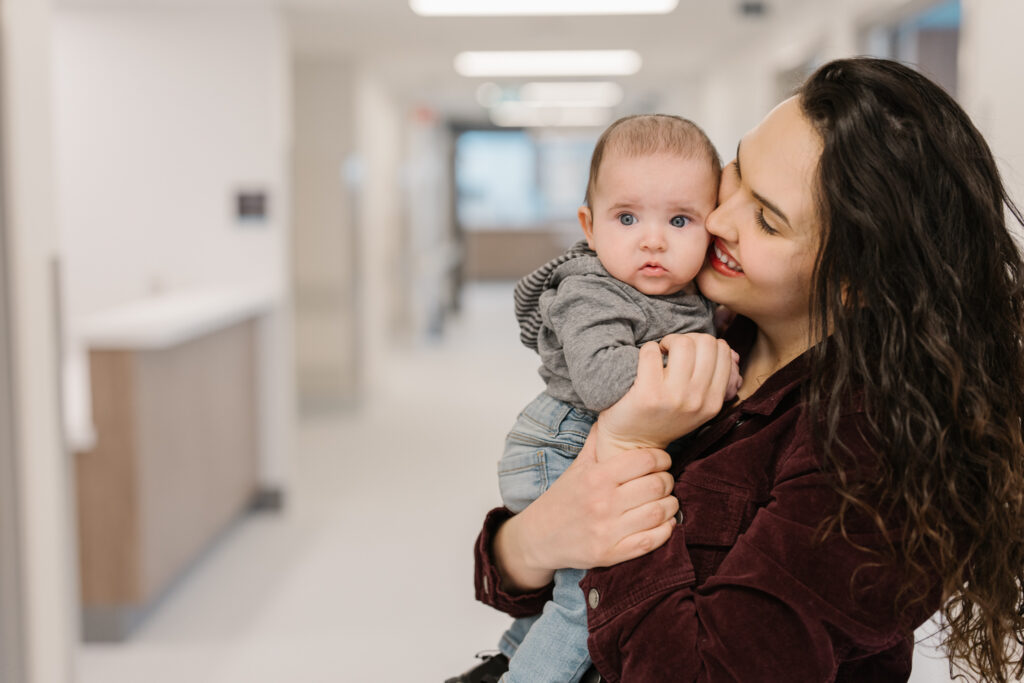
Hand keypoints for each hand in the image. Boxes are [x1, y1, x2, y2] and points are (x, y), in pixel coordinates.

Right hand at [493, 434, 677, 590]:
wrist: (539, 537)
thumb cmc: (562, 499)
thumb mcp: (577, 466)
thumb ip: (598, 441)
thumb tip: (614, 413)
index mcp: (596, 476)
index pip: (646, 460)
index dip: (662, 459)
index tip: (662, 462)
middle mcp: (602, 502)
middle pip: (657, 485)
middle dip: (668, 481)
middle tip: (664, 482)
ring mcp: (607, 530)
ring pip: (659, 513)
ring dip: (670, 505)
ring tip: (665, 501)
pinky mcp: (610, 554)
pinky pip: (651, 541)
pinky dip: (665, 530)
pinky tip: (663, 523)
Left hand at [596, 333, 735, 456]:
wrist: (633, 442)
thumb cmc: (665, 417)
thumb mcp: (698, 406)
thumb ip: (714, 380)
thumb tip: (728, 350)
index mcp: (713, 402)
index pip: (722, 351)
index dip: (704, 344)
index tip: (689, 354)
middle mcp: (697, 400)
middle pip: (705, 342)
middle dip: (687, 339)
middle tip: (672, 351)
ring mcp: (673, 397)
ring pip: (682, 343)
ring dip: (668, 341)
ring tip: (661, 353)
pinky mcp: (648, 394)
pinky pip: (651, 351)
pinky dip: (647, 349)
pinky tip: (645, 360)